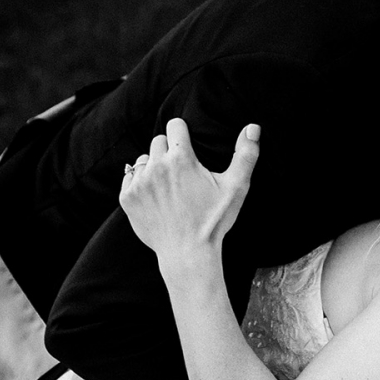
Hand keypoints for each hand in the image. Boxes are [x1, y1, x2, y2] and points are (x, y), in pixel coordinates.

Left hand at [119, 119, 259, 259]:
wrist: (188, 254)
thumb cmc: (213, 221)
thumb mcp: (235, 188)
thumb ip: (245, 155)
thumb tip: (253, 127)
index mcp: (181, 158)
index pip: (175, 125)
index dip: (184, 134)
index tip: (188, 148)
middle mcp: (156, 166)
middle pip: (158, 141)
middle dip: (169, 151)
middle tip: (182, 173)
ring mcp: (139, 183)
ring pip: (143, 159)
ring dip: (153, 167)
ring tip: (168, 187)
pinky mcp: (127, 198)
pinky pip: (130, 178)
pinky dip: (140, 184)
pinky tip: (155, 198)